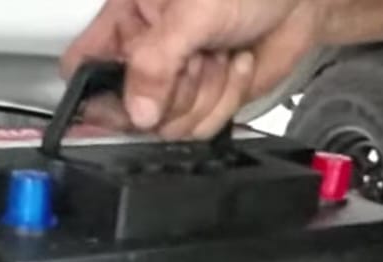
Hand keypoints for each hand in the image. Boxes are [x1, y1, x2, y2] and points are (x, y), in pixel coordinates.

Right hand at [60, 0, 325, 138]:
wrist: (301, 0)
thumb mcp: (192, 12)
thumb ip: (156, 62)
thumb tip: (136, 111)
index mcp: (125, 21)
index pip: (82, 68)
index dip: (93, 93)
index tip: (122, 102)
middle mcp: (145, 57)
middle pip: (130, 111)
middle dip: (173, 91)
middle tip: (194, 58)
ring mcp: (174, 84)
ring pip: (168, 125)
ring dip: (206, 92)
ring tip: (217, 56)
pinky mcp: (204, 102)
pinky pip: (201, 128)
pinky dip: (226, 98)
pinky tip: (231, 66)